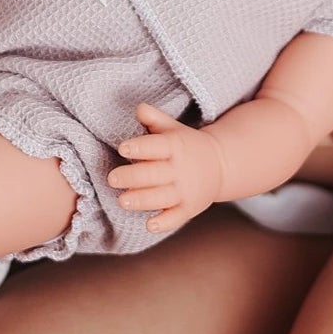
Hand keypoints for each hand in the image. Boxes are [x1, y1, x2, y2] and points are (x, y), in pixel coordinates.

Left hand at [108, 100, 226, 233]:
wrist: (220, 164)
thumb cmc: (186, 144)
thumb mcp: (173, 128)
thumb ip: (154, 118)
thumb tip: (139, 108)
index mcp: (176, 146)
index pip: (157, 146)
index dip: (140, 147)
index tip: (123, 148)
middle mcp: (180, 169)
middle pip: (154, 174)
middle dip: (132, 176)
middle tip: (112, 178)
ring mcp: (186, 190)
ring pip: (162, 197)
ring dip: (142, 200)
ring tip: (122, 201)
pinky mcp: (189, 208)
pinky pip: (176, 217)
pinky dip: (164, 223)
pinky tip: (150, 225)